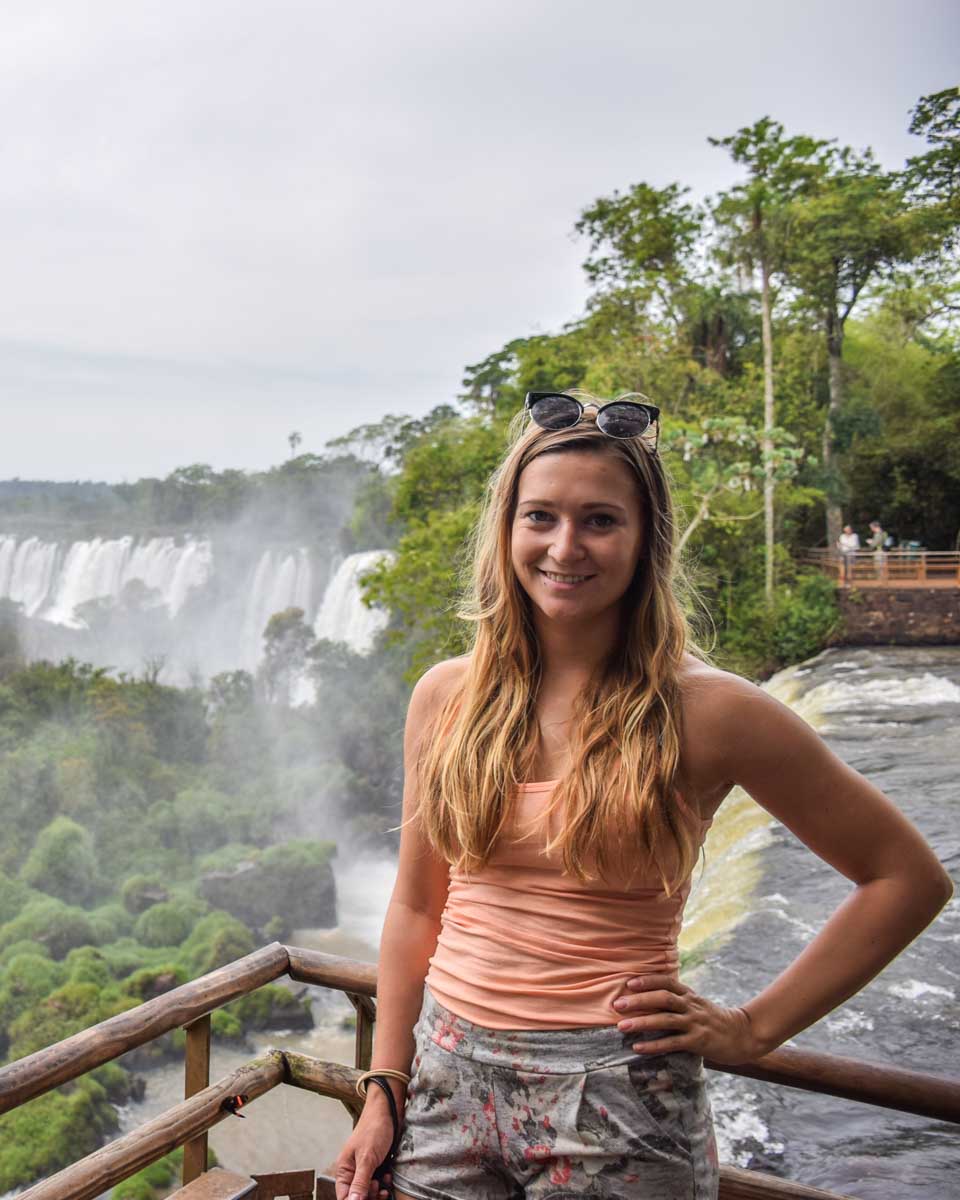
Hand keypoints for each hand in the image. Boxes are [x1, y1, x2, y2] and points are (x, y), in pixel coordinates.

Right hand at [333, 1103, 395, 1199]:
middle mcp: (353, 1171)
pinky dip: (384, 1184)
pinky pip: (379, 1183)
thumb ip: (360, 1182)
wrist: (389, 1111)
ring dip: (378, 1192)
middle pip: (358, 1197)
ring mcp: (366, 1169)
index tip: (368, 1199)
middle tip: (377, 1187)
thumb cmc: (374, 1128)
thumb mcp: (367, 1158)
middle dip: (369, 1196)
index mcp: (344, 1170)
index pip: (344, 1197)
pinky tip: (388, 1177)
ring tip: (384, 1183)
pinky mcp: (377, 1166)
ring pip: (369, 1192)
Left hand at [611, 974, 763, 1064]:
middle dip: (639, 1000)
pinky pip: (673, 1042)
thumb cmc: (713, 1020)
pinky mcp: (699, 1041)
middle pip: (663, 998)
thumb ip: (677, 1002)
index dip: (647, 981)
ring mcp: (695, 1023)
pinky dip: (654, 1045)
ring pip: (666, 1020)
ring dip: (642, 1022)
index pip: (667, 982)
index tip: (629, 983)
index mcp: (689, 995)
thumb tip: (648, 1001)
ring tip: (622, 1026)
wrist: (742, 1035)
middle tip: (618, 1005)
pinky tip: (638, 1047)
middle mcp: (691, 1006)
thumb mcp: (696, 1004)